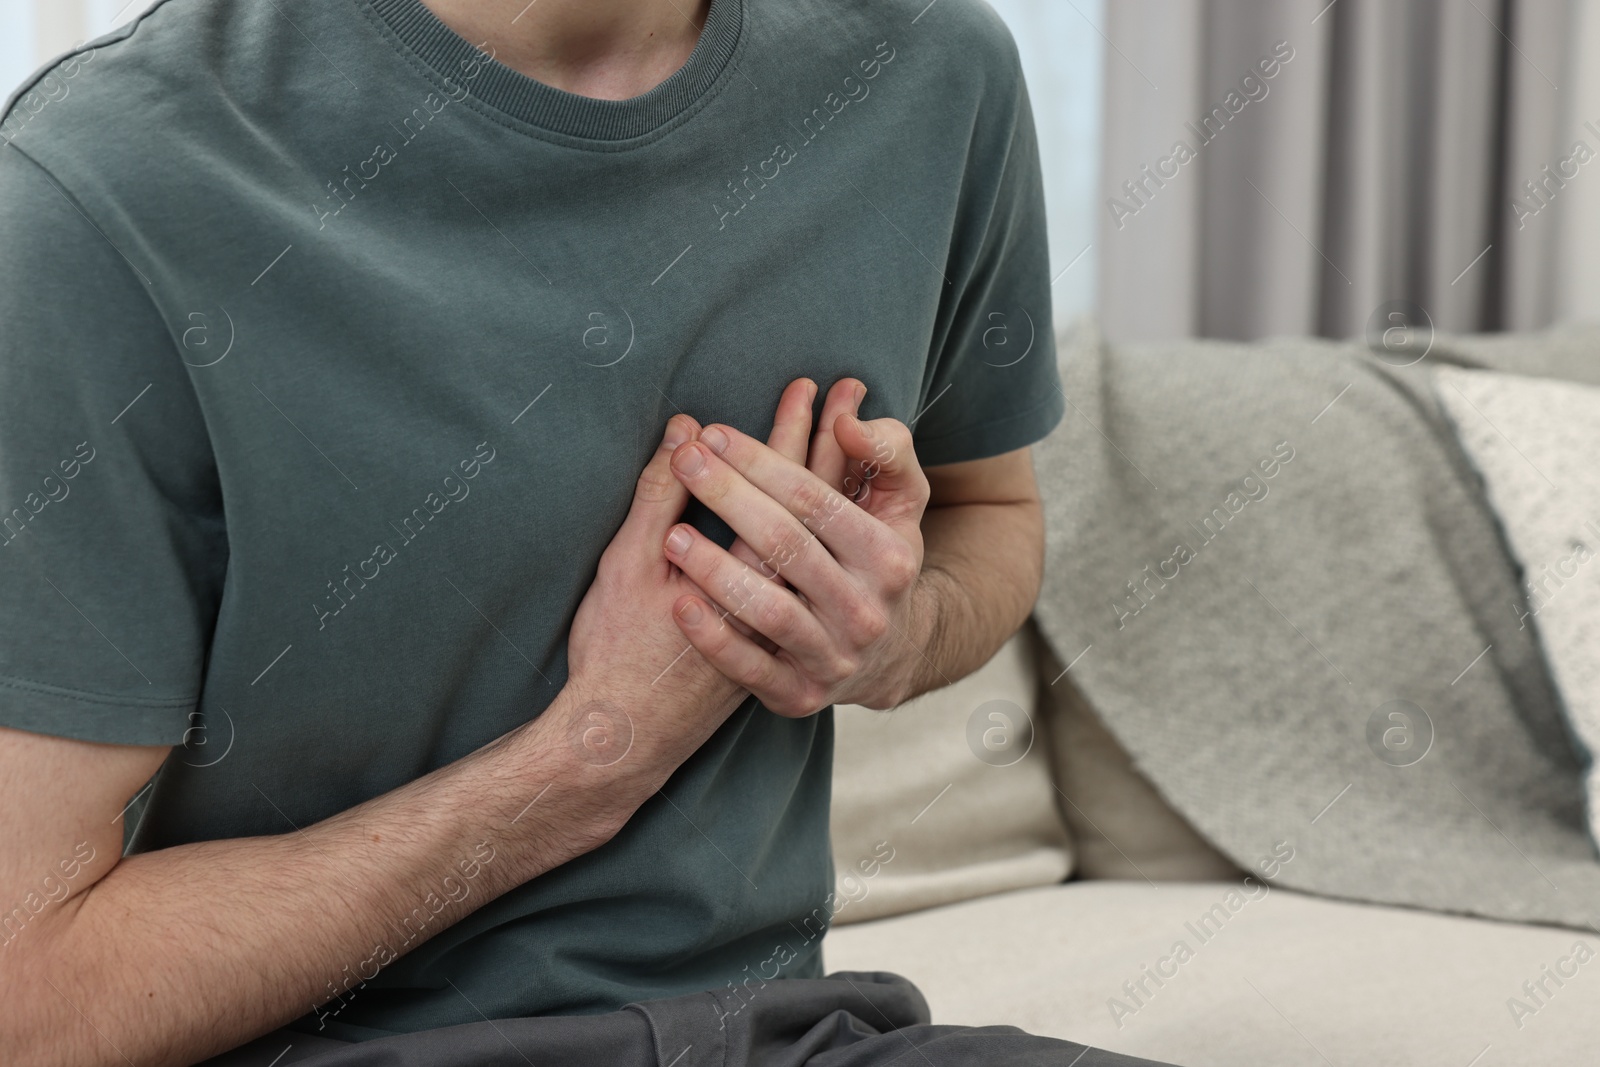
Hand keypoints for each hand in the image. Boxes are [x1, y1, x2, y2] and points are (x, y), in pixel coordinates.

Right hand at [563, 384, 822, 771]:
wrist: (622, 738)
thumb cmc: (614, 648)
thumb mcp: (627, 565)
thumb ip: (659, 496)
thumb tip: (686, 433)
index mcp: (742, 569)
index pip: (779, 485)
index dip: (785, 431)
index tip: (805, 387)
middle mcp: (780, 593)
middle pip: (809, 502)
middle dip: (816, 438)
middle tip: (834, 388)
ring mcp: (789, 618)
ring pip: (818, 533)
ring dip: (824, 471)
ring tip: (840, 420)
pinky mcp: (785, 632)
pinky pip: (811, 564)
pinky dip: (822, 522)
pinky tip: (829, 486)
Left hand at [663, 389, 931, 714]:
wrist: (887, 658)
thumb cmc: (877, 558)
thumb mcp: (902, 501)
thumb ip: (886, 450)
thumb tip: (847, 421)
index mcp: (890, 557)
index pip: (816, 501)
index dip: (762, 462)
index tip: (712, 434)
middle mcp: (867, 612)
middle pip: (787, 547)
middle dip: (729, 496)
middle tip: (683, 461)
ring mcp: (835, 659)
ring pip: (769, 611)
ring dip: (716, 569)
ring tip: (672, 534)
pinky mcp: (801, 697)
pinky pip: (751, 669)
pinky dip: (714, 639)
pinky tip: (680, 605)